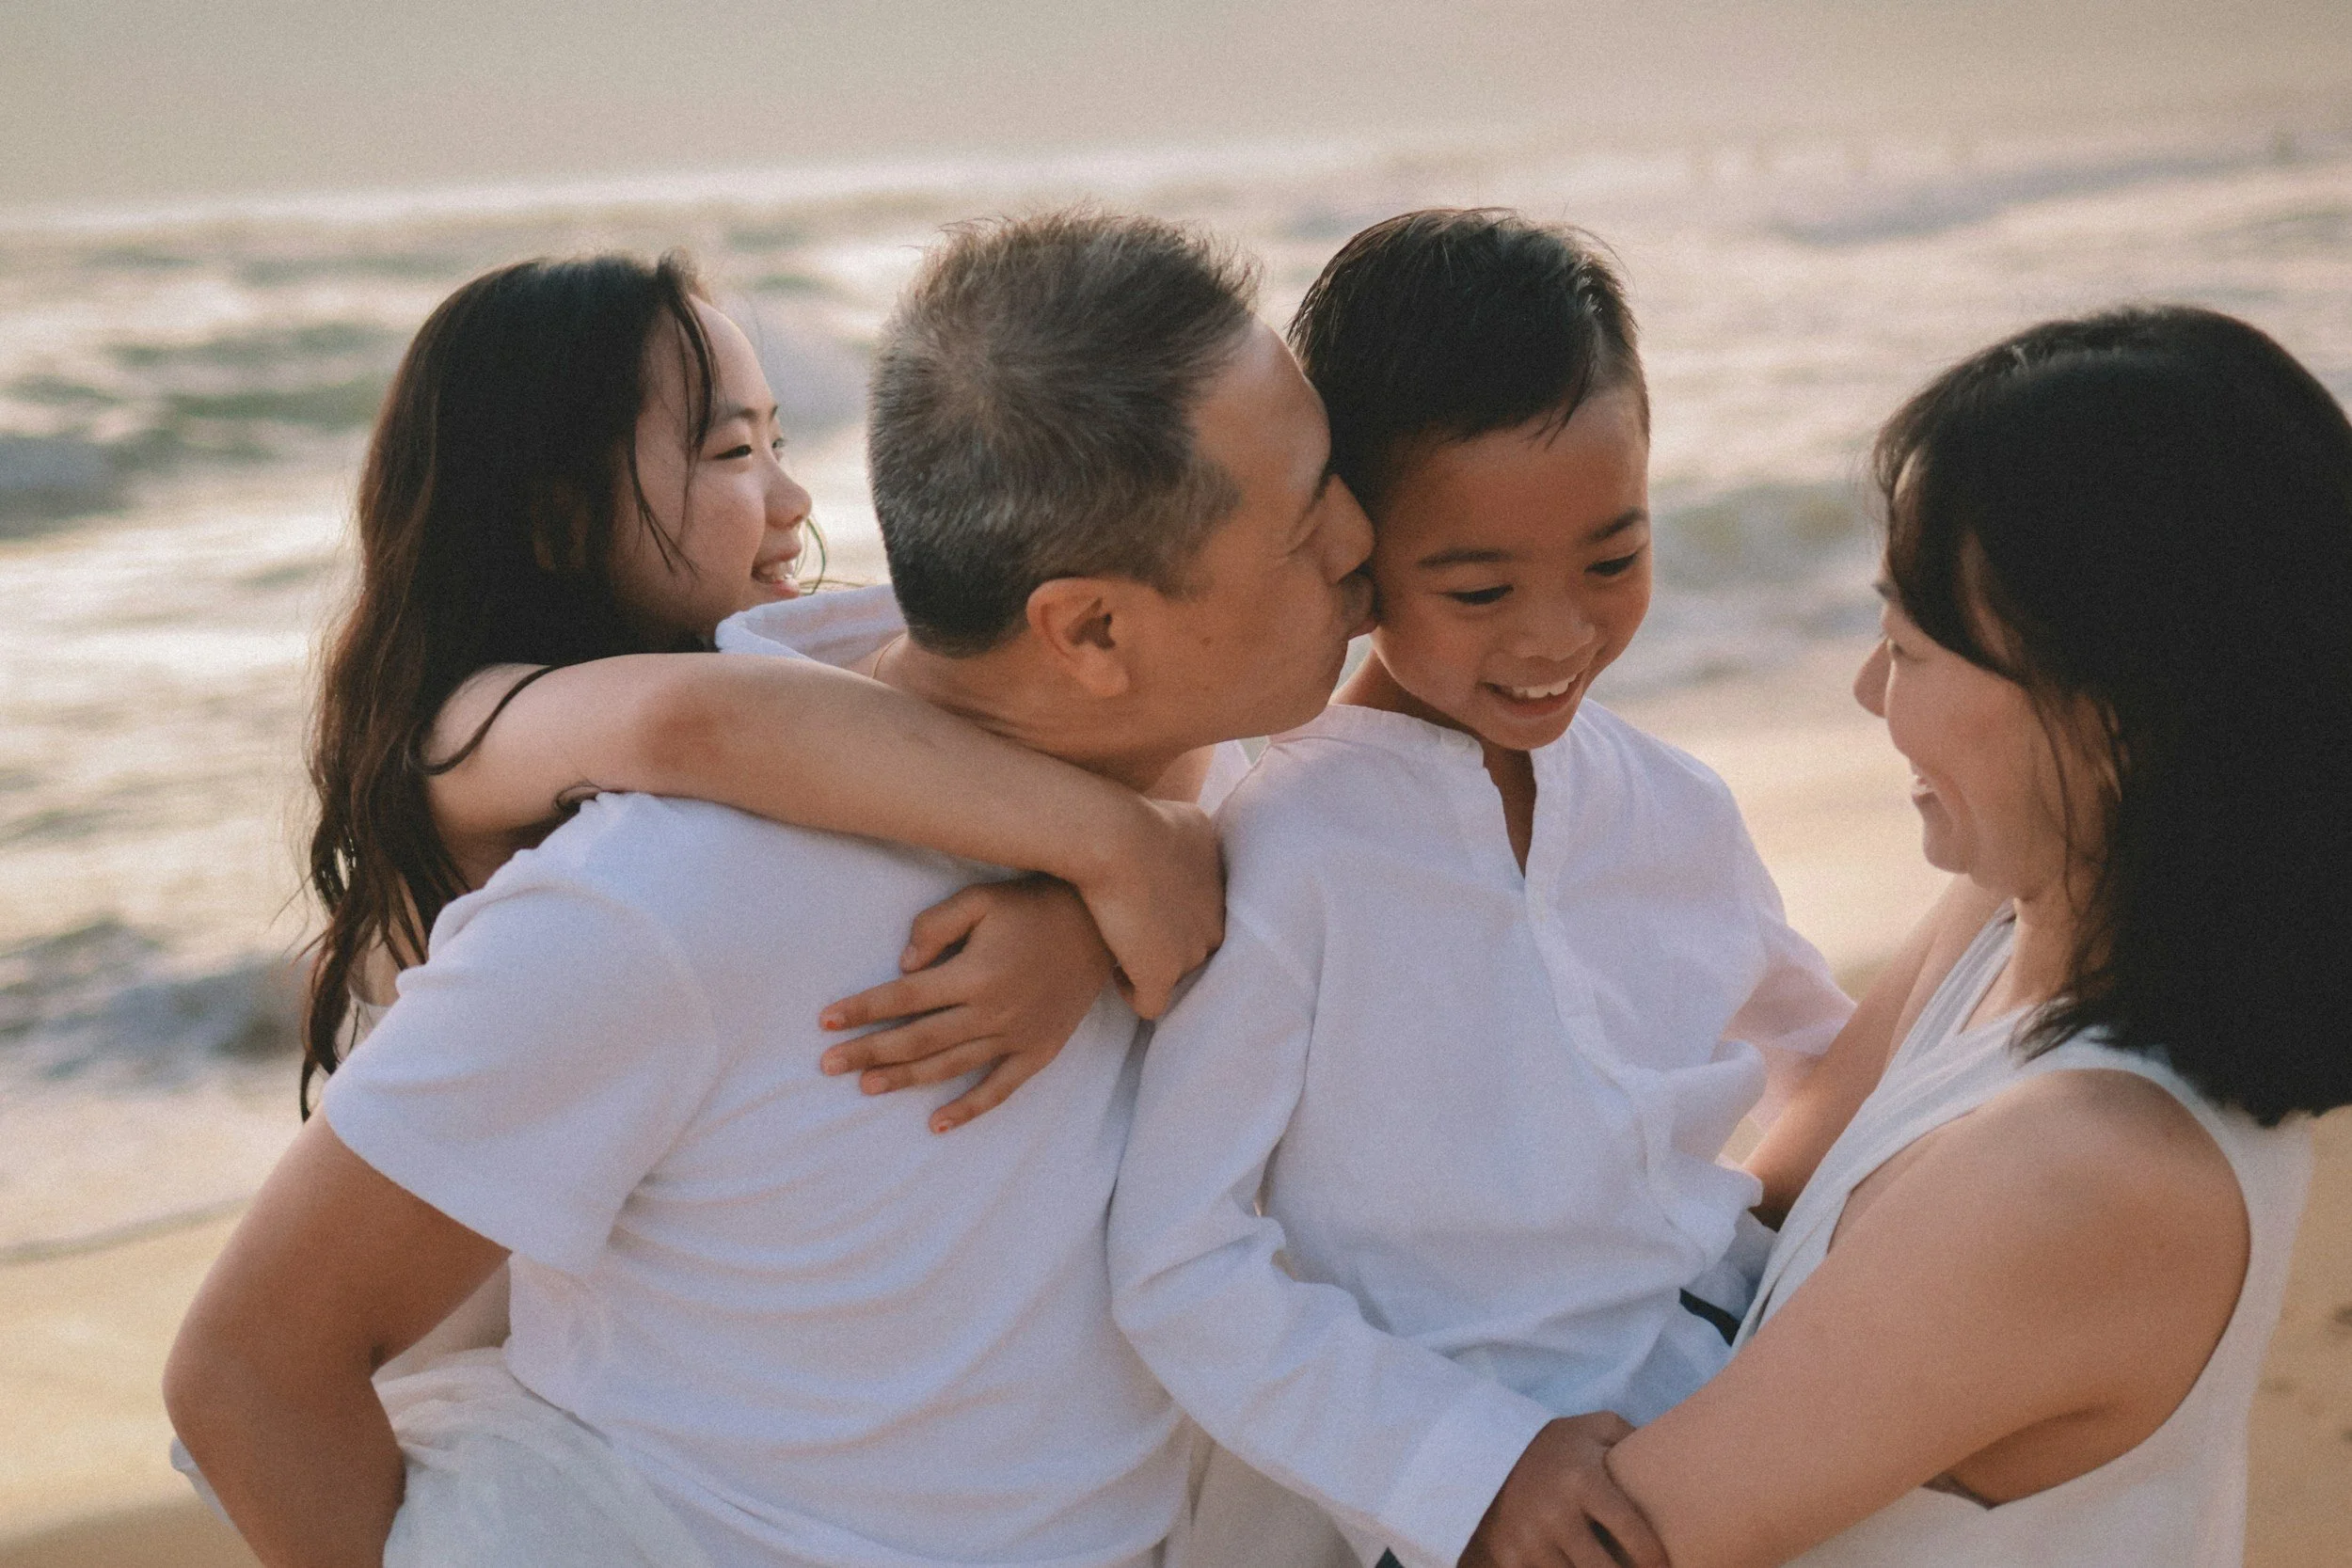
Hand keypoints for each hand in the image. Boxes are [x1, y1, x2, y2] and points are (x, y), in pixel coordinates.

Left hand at [817, 878, 1112, 1132]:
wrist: (1103, 927)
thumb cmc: (1033, 906)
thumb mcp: (981, 900)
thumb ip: (935, 926)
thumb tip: (902, 965)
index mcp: (973, 974)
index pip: (902, 998)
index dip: (861, 1010)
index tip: (825, 1022)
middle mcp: (991, 1012)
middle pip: (917, 1039)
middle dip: (869, 1052)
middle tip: (827, 1065)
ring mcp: (1015, 1037)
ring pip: (949, 1067)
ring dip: (905, 1080)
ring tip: (866, 1087)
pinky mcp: (1039, 1051)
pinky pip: (999, 1089)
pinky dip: (968, 1109)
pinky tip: (937, 1125)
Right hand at [1072, 797, 1223, 1017]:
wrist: (1114, 836)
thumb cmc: (1135, 818)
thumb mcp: (1187, 819)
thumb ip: (1198, 842)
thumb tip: (1186, 850)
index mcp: (1223, 887)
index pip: (1207, 915)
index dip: (1177, 917)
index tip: (1150, 911)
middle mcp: (1216, 922)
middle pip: (1198, 949)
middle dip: (1170, 946)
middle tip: (1136, 936)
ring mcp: (1191, 953)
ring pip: (1177, 975)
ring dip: (1150, 967)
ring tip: (1122, 952)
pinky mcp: (1160, 974)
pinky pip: (1151, 1004)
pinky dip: (1132, 992)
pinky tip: (1116, 974)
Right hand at [1460, 1414, 1664, 1567]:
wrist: (1488, 1452)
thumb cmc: (1555, 1446)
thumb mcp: (1594, 1428)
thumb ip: (1633, 1438)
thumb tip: (1675, 1459)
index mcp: (1583, 1480)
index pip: (1631, 1532)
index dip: (1653, 1556)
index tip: (1662, 1563)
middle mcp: (1555, 1514)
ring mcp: (1530, 1540)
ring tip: (1610, 1567)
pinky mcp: (1511, 1559)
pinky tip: (1575, 1567)